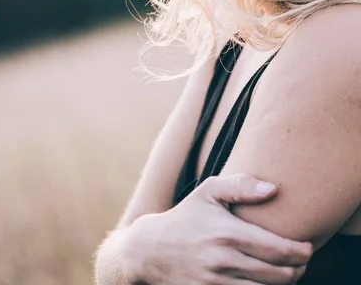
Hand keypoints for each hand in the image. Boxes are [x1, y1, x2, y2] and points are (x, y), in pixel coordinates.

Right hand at [121, 174, 312, 284]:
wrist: (150, 250)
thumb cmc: (186, 215)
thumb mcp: (208, 191)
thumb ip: (241, 185)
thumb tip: (274, 189)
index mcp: (226, 232)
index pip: (275, 248)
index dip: (300, 251)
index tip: (308, 247)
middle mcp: (222, 260)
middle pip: (277, 275)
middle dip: (297, 270)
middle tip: (303, 261)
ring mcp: (216, 283)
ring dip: (283, 284)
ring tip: (289, 273)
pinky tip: (267, 281)